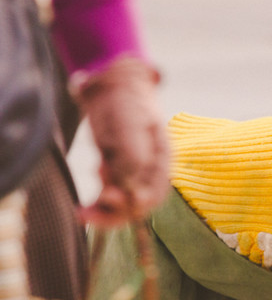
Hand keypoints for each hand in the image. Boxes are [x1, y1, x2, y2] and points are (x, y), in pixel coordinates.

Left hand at [72, 58, 169, 225]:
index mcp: (162, 161)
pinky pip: (108, 197)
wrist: (111, 87)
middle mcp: (149, 172)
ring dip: (103, 210)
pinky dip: (96, 204)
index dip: (137, 203)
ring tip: (83, 206)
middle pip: (138, 204)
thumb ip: (134, 156)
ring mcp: (131, 173)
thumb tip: (132, 187)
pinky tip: (82, 205)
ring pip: (122, 204)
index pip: (155, 193)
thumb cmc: (126, 102)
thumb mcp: (130, 126)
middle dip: (115, 211)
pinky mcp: (114, 173)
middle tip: (89, 212)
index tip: (115, 199)